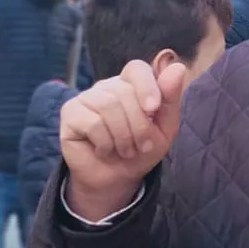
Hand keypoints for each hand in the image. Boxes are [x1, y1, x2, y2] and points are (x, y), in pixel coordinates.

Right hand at [60, 61, 186, 218]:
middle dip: (138, 125)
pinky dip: (105, 142)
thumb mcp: (165, 127)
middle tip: (140, 146)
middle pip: (124, 92)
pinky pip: (92, 122)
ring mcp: (85, 98)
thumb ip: (170, 97)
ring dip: (123, 136)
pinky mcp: (70, 114)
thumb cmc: (141, 151)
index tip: (153, 109)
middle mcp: (106, 87)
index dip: (146, 86)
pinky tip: (103, 150)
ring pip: (108, 105)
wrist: (117, 180)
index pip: (136, 69)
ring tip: (125, 150)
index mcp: (130, 85)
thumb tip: (178, 67)